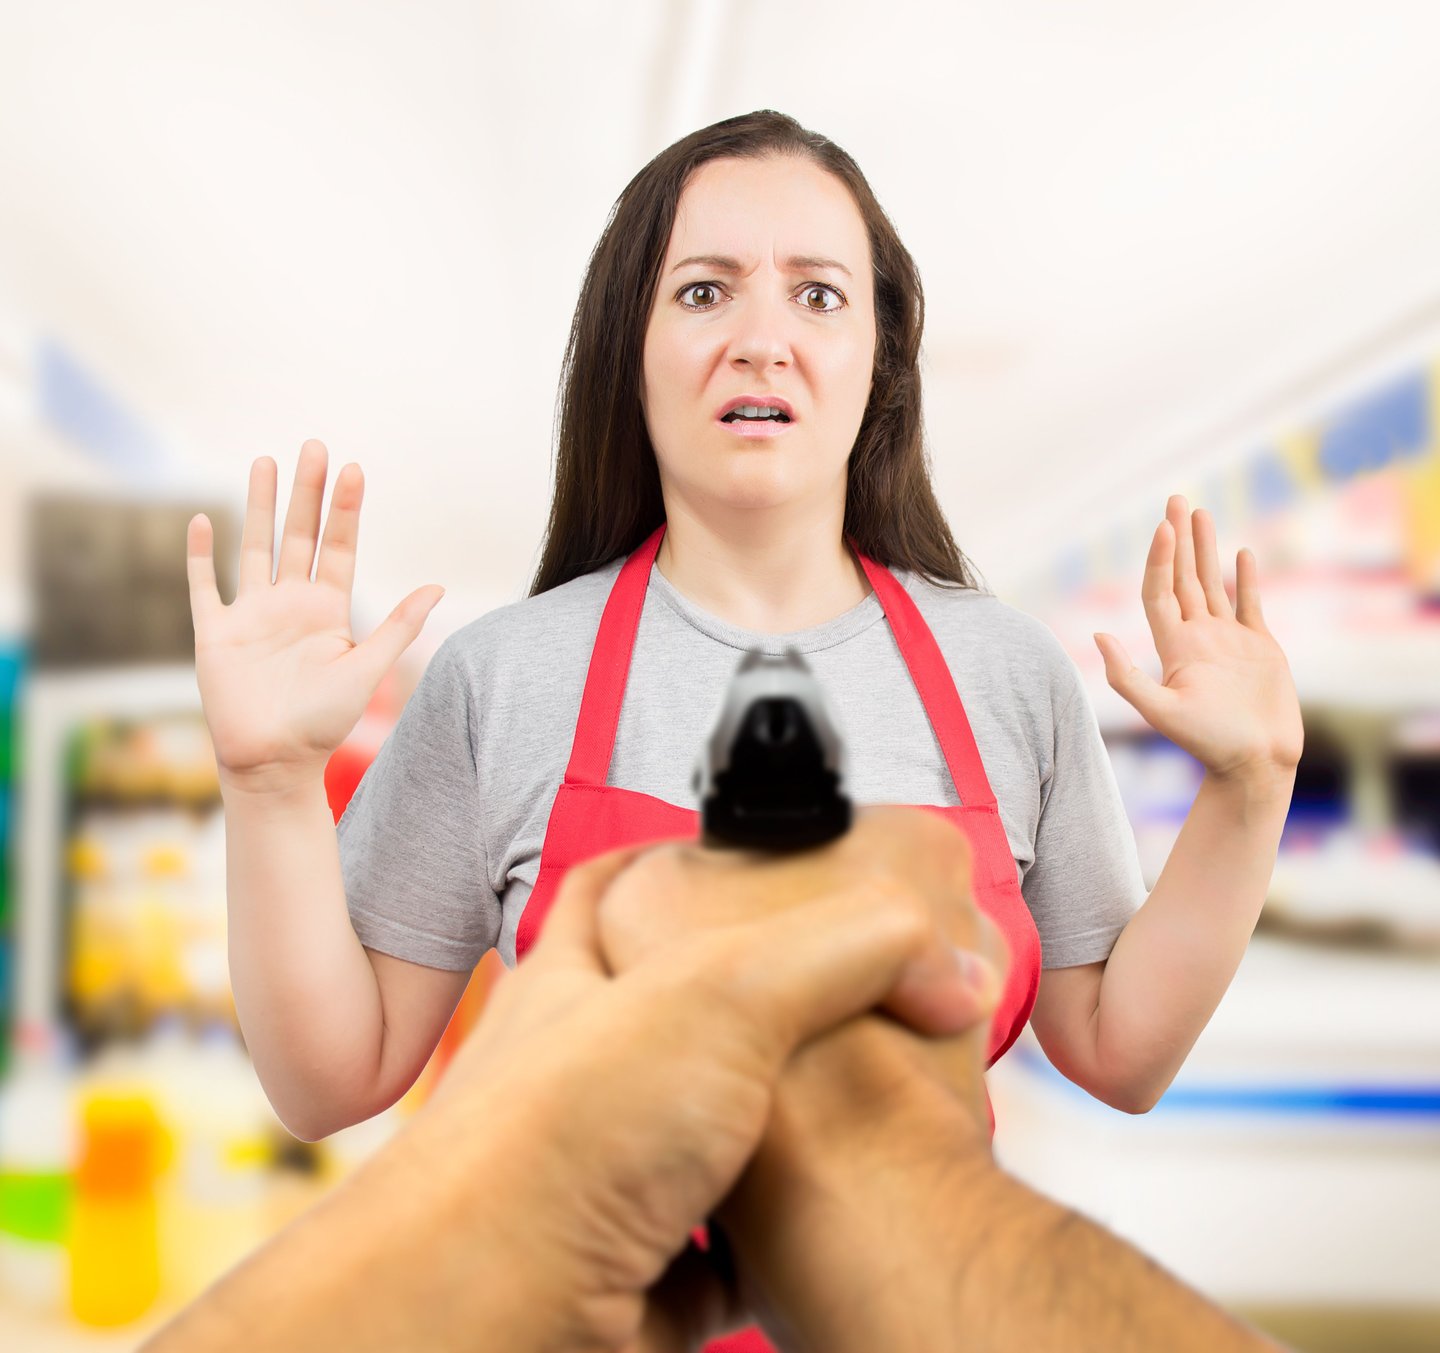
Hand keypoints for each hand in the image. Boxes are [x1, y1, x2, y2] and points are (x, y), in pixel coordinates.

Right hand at [186, 440, 443, 790]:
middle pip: (299, 535)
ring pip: (255, 547)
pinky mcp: (215, 633)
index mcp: (328, 610)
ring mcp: (252, 615)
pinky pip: (204, 586)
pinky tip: (203, 520)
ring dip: (260, 506)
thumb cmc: (324, 723)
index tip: (354, 469)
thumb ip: (398, 626)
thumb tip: (438, 586)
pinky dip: (201, 554)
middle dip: (307, 491)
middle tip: (315, 445)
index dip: (345, 509)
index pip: (337, 546)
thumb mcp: (368, 669)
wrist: (274, 763)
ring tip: (266, 462)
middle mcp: (291, 604)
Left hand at [405, 829, 992, 1352]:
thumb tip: (950, 966)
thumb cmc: (559, 1139)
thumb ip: (845, 948)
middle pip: (682, 1022)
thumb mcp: (725, 991)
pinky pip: (717, 1256)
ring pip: (707, 1143)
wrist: (496, 1317)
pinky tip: (806, 1238)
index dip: (676, 863)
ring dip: (773, 1144)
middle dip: (760, 1019)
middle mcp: (586, 1074)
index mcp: (585, 980)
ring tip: (849, 1123)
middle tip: (843, 1008)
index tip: (743, 862)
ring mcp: (604, 1178)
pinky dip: (763, 1253)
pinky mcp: (634, 1277)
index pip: (616, 886)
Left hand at [1094, 495, 1302, 781]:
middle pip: (1184, 577)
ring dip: (1206, 549)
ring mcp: (1229, 641)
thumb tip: (1097, 635)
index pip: (1161, 591)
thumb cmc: (1208, 744)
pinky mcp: (1260, 648)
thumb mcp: (1160, 711)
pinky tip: (1240, 555)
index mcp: (1175, 646)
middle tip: (1175, 499)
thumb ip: (1126, 676)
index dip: (1161, 559)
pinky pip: (1249, 604)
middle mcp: (1198, 637)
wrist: (1255, 765)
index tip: (1163, 527)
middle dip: (1179, 539)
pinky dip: (1244, 579)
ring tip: (1201, 513)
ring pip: (1214, 584)